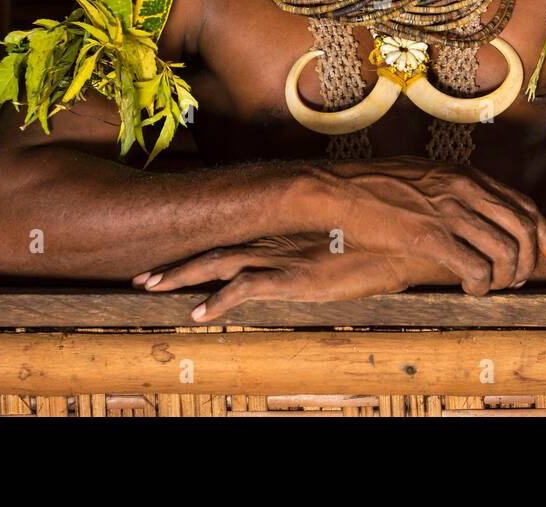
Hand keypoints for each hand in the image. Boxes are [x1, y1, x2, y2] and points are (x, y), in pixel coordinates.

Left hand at [133, 234, 437, 321]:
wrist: (404, 237)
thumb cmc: (380, 240)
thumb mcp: (342, 243)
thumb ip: (320, 246)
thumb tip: (312, 254)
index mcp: (282, 230)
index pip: (231, 233)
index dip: (198, 245)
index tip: (169, 256)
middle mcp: (274, 238)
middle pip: (213, 248)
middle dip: (176, 263)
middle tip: (141, 275)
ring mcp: (282, 257)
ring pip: (218, 263)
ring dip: (183, 277)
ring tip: (152, 286)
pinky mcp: (294, 278)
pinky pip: (247, 289)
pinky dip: (219, 301)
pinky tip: (198, 314)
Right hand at [297, 155, 545, 294]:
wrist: (338, 191)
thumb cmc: (374, 186)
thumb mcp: (423, 176)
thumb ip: (452, 190)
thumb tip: (472, 212)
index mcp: (465, 175)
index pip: (523, 203)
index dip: (545, 233)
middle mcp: (464, 189)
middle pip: (522, 228)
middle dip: (530, 260)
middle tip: (520, 280)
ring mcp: (449, 211)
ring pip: (504, 251)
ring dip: (505, 277)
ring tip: (490, 286)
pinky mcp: (431, 236)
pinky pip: (475, 267)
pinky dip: (481, 285)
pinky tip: (469, 289)